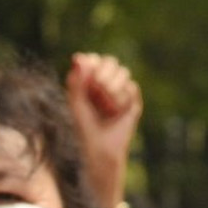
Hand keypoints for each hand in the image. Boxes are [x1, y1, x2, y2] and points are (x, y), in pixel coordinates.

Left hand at [65, 53, 142, 204]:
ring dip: (112, 86)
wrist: (98, 150)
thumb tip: (78, 57)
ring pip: (123, 72)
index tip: (85, 70)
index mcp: (89, 82)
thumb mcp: (75, 103)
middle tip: (97, 86)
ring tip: (105, 105)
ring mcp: (120, 92)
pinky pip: (131, 87)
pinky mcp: (132, 103)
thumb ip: (75, 81)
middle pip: (111, 61)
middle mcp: (105, 84)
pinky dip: (121, 98)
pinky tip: (115, 112)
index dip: (92, 61)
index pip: (95, 60)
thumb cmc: (82, 129)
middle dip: (104, 71)